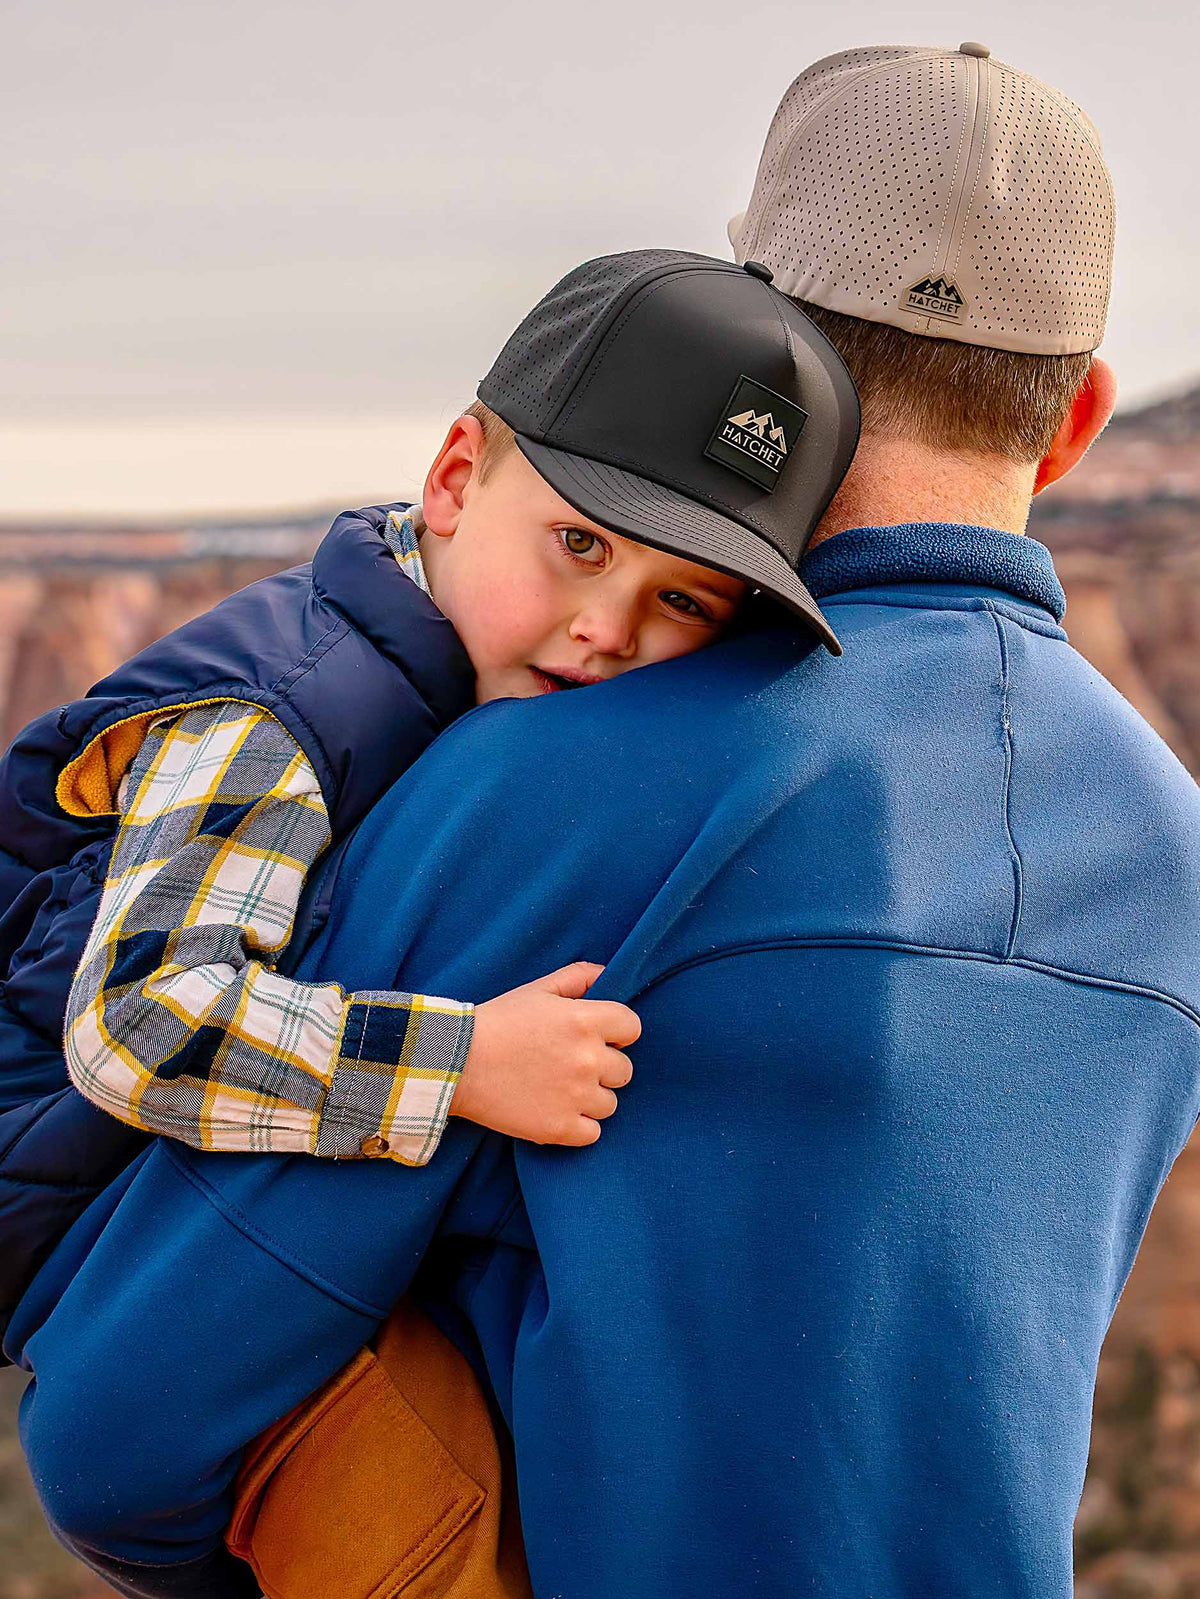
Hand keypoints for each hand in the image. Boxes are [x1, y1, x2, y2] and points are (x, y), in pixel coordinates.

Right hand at [450, 962, 640, 1146]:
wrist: (453, 1063)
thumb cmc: (496, 1021)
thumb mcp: (537, 989)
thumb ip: (578, 976)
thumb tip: (608, 975)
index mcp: (585, 1020)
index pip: (632, 1028)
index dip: (617, 1032)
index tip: (598, 1037)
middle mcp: (587, 1059)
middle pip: (624, 1070)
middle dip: (604, 1067)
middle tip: (571, 1064)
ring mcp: (575, 1096)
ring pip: (609, 1103)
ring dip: (591, 1097)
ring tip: (560, 1088)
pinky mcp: (560, 1128)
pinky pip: (593, 1133)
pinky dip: (578, 1126)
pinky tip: (556, 1111)